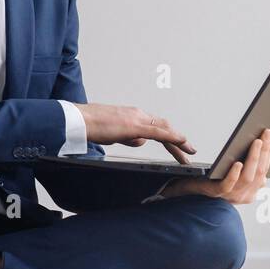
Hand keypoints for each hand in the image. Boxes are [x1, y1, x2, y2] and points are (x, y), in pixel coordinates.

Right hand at [74, 103, 196, 163]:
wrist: (80, 120)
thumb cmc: (91, 126)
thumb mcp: (114, 134)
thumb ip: (128, 137)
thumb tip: (141, 141)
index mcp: (133, 116)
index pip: (156, 126)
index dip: (169, 136)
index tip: (178, 146)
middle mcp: (138, 114)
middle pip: (165, 127)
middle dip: (178, 141)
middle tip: (189, 153)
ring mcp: (137, 119)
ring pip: (165, 129)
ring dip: (179, 142)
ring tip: (189, 154)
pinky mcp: (135, 125)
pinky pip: (159, 131)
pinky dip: (173, 137)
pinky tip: (182, 142)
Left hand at [163, 128, 269, 203]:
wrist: (188, 186)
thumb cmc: (212, 175)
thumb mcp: (232, 168)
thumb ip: (247, 162)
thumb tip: (261, 144)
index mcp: (251, 189)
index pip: (264, 169)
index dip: (268, 151)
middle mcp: (244, 195)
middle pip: (258, 172)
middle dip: (265, 151)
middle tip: (267, 132)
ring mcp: (231, 196)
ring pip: (247, 177)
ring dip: (253, 158)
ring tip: (256, 142)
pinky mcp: (216, 193)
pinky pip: (228, 185)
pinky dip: (234, 174)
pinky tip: (237, 163)